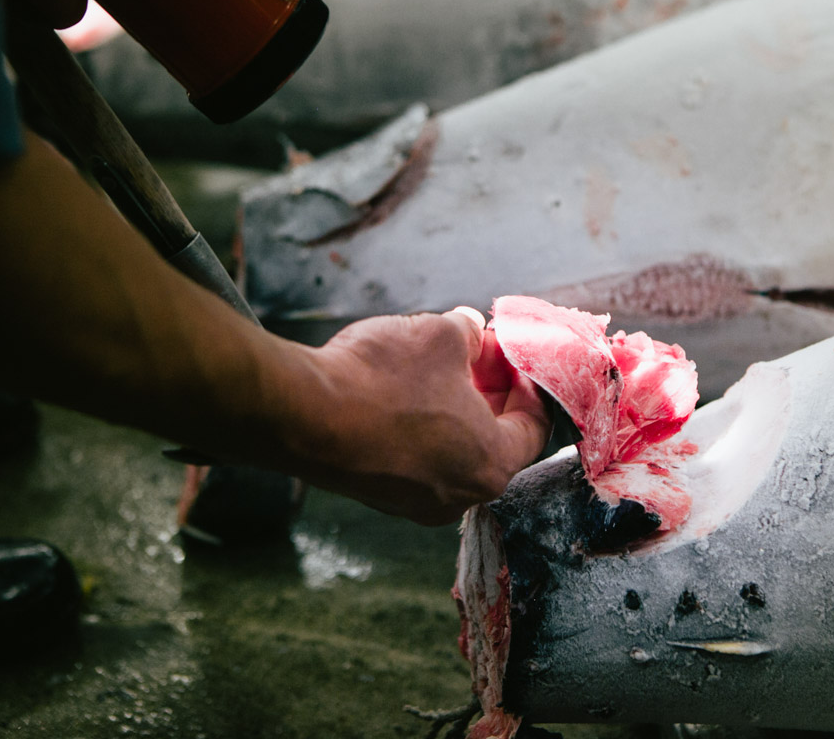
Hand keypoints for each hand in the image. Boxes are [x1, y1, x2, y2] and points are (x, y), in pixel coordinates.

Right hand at [273, 309, 550, 524]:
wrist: (300, 415)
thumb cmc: (382, 379)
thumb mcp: (440, 334)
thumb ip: (469, 333)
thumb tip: (469, 330)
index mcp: (492, 464)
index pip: (533, 426)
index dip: (528, 382)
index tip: (514, 355)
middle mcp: (460, 496)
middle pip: (493, 440)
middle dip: (489, 392)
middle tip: (478, 353)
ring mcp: (416, 503)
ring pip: (452, 450)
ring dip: (454, 409)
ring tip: (438, 365)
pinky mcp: (379, 495)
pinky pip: (416, 459)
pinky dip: (421, 428)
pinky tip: (403, 390)